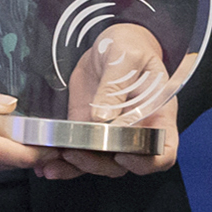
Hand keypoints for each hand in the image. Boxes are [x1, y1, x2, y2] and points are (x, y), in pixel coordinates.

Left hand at [41, 24, 173, 179]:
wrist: (110, 44)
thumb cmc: (129, 46)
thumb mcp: (126, 57)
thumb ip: (116, 85)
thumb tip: (101, 117)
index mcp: (157, 114)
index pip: (163, 152)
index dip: (146, 162)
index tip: (122, 154)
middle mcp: (137, 130)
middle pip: (125, 164)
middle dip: (98, 164)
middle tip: (75, 152)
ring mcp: (112, 134)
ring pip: (99, 163)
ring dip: (76, 167)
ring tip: (52, 165)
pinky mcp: (89, 131)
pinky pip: (80, 152)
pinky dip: (64, 162)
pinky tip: (47, 163)